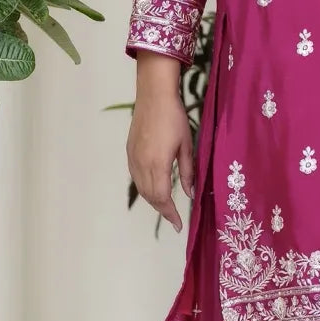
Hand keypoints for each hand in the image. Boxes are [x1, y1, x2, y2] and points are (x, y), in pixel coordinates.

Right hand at [127, 53, 193, 232]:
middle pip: (150, 196)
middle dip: (162, 210)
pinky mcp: (129, 152)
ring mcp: (133, 158)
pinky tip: (154, 189)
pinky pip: (136, 178)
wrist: (153, 95)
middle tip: (174, 219)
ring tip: (166, 207)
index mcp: (158, 164)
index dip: (170, 214)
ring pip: (141, 188)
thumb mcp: (186, 145)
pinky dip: (145, 188)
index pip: (162, 197)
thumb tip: (190, 194)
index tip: (179, 225)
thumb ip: (188, 172)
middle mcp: (142, 164)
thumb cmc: (174, 117)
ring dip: (153, 200)